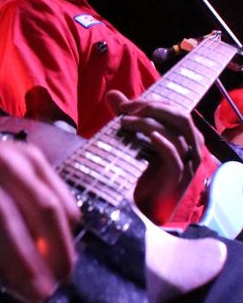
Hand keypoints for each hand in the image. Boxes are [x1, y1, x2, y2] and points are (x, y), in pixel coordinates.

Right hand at [0, 129, 79, 302]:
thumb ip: (35, 207)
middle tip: (52, 289)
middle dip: (51, 252)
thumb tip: (56, 258)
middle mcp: (2, 162)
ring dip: (17, 257)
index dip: (65, 242)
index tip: (63, 273)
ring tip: (27, 291)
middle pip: (37, 208)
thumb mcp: (12, 177)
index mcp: (29, 160)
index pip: (59, 204)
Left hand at [106, 89, 203, 223]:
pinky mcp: (177, 180)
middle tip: (126, 110)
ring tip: (124, 122)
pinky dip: (164, 144)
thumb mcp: (131, 139)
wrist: (136, 209)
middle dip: (153, 108)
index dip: (151, 103)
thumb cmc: (136, 173)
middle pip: (181, 117)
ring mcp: (186, 164)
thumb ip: (126, 117)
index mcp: (182, 137)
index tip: (124, 105)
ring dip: (149, 123)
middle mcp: (189, 148)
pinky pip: (176, 158)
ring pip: (177, 134)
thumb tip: (113, 93)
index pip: (174, 109)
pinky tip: (150, 136)